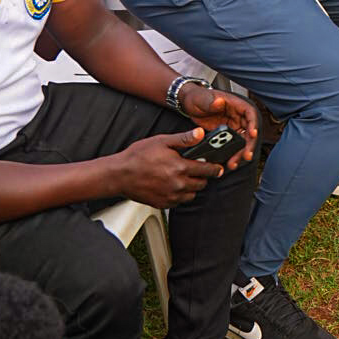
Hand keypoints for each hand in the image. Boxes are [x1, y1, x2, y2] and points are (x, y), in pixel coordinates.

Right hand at [110, 129, 225, 207]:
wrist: (119, 175)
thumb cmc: (138, 156)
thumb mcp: (162, 141)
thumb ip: (184, 139)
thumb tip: (201, 133)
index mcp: (180, 168)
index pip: (207, 170)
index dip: (215, 168)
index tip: (218, 167)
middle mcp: (178, 184)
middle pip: (202, 184)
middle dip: (203, 177)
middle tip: (198, 170)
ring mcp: (170, 196)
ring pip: (192, 194)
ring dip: (192, 187)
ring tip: (185, 177)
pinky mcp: (163, 204)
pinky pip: (179, 202)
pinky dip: (180, 195)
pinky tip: (173, 185)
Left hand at [178, 84, 258, 162]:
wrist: (188, 105)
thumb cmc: (197, 97)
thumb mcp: (201, 97)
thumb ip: (210, 100)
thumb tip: (219, 102)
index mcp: (235, 104)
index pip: (250, 113)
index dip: (253, 124)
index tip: (252, 134)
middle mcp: (237, 116)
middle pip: (248, 131)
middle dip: (248, 145)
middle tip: (246, 156)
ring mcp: (232, 126)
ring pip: (242, 141)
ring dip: (240, 153)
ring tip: (233, 163)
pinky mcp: (226, 135)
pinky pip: (232, 145)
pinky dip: (231, 154)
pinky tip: (227, 162)